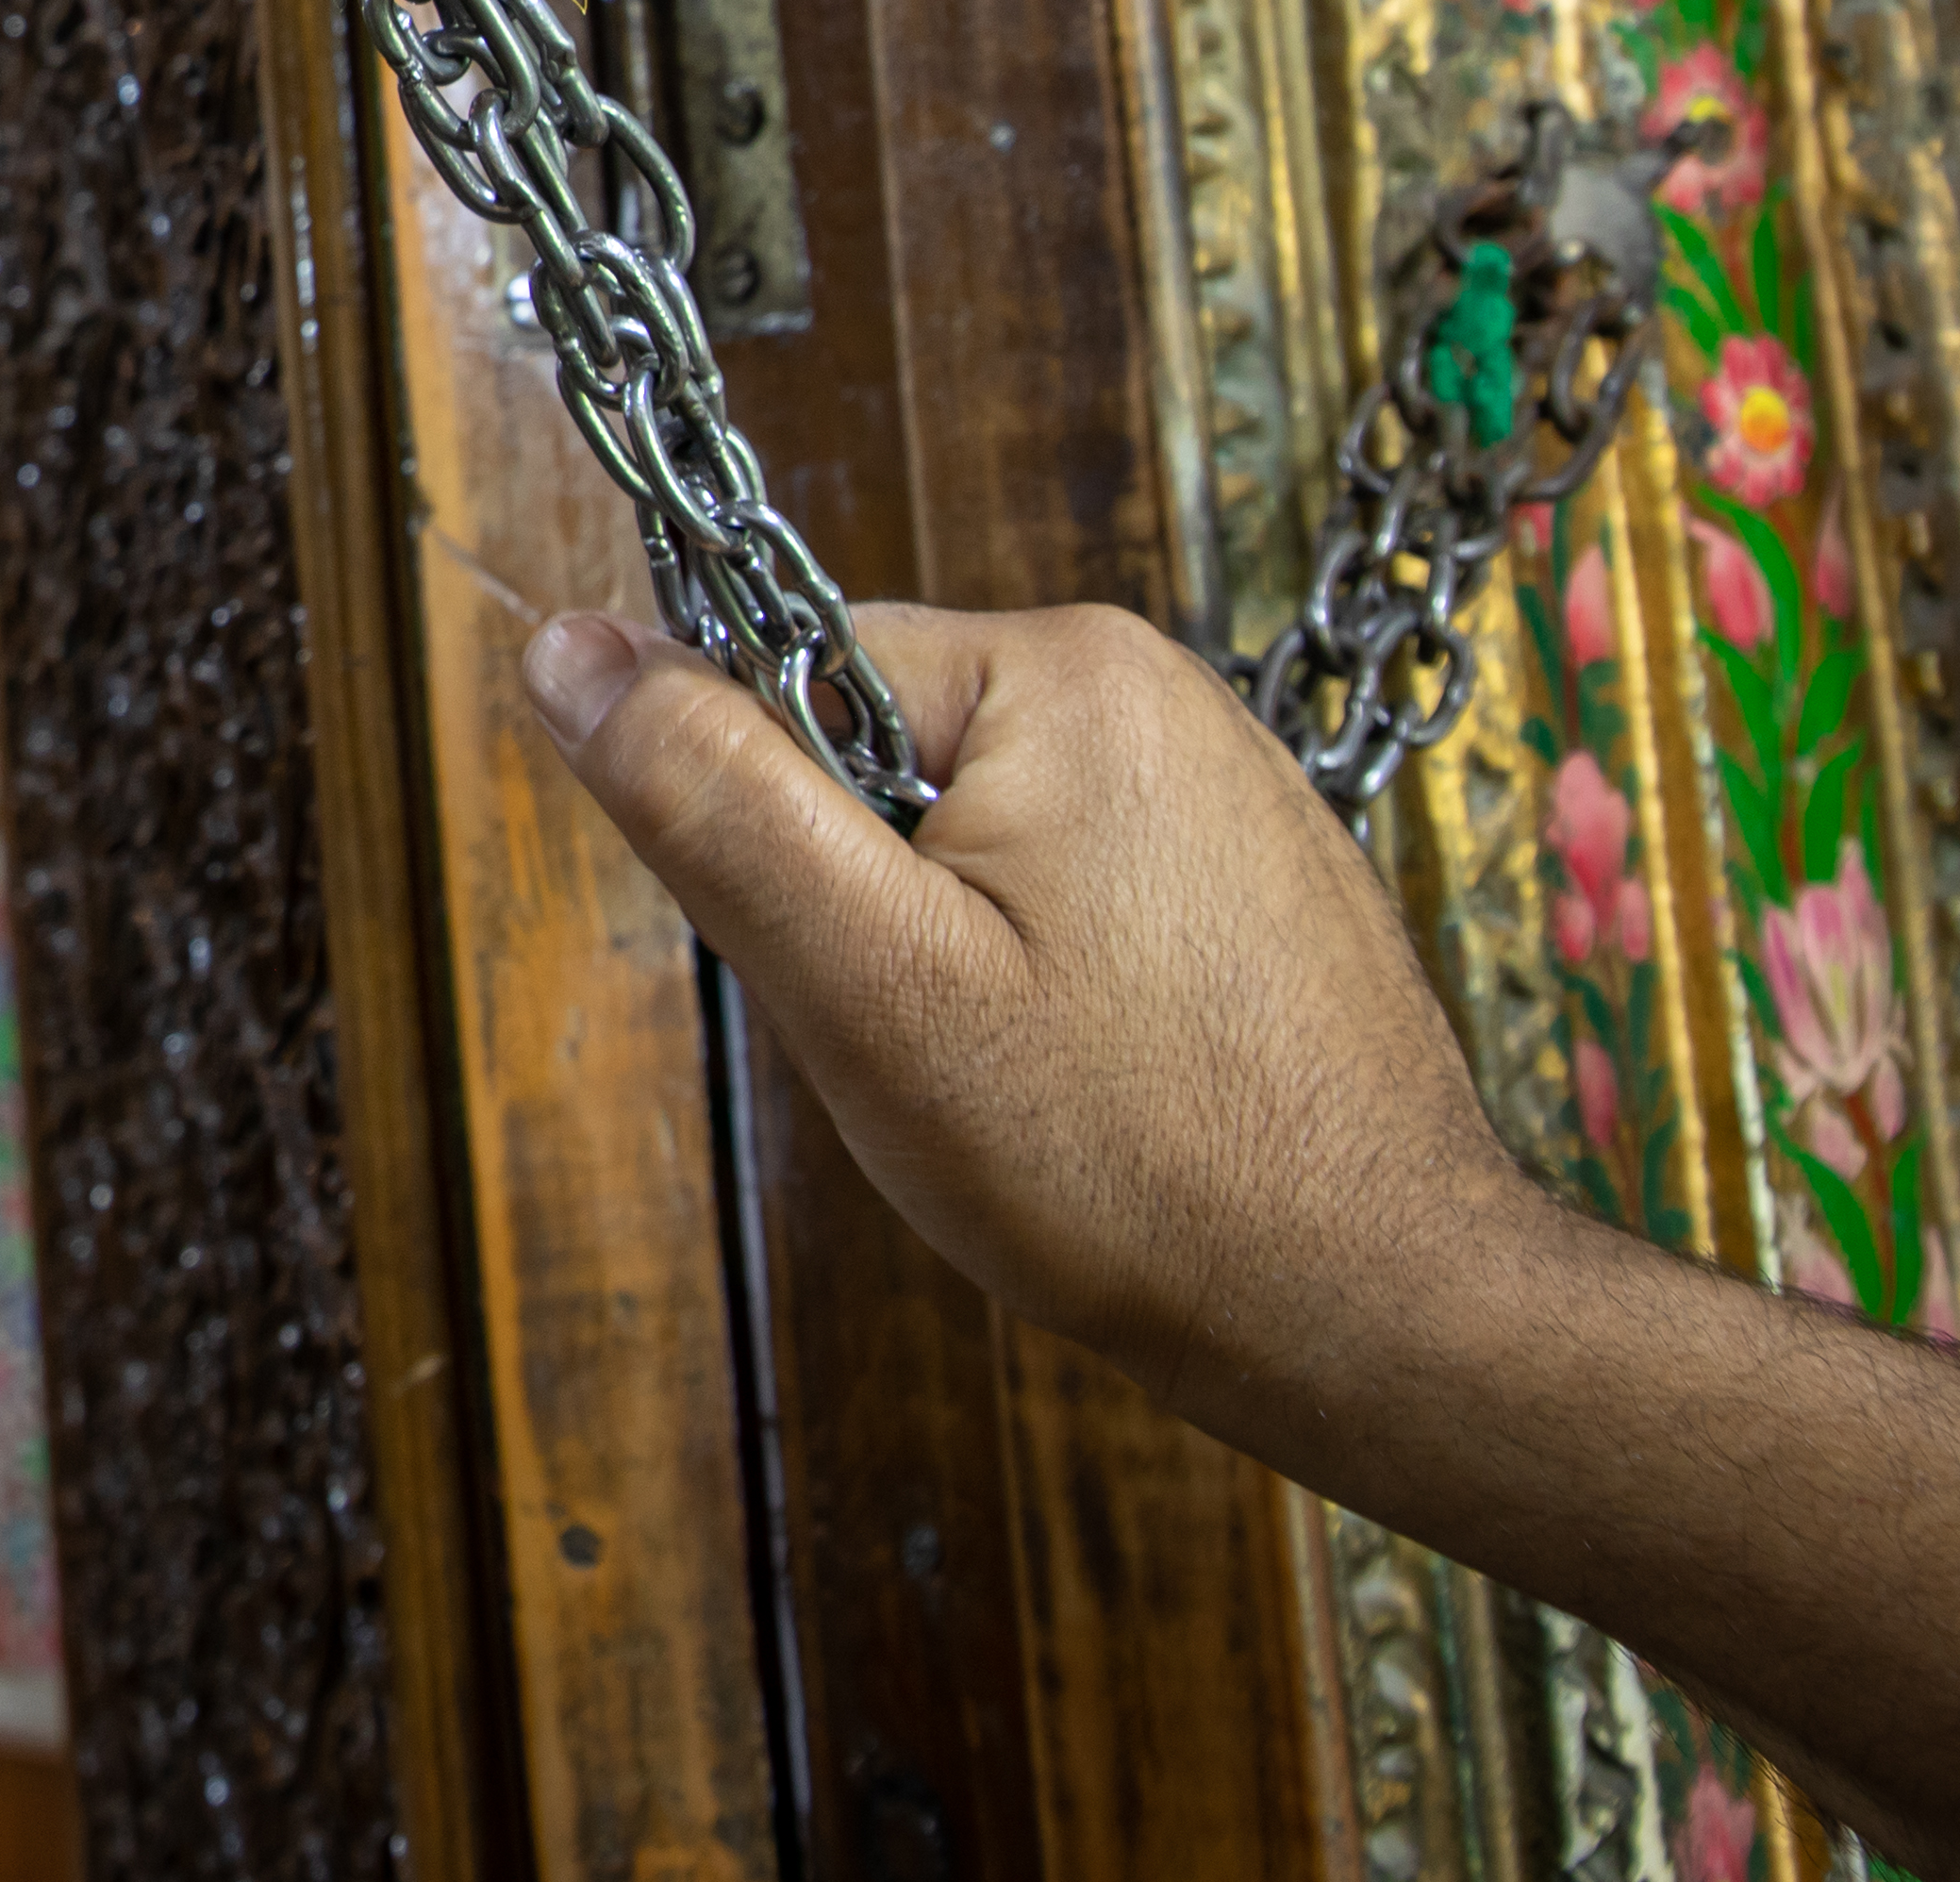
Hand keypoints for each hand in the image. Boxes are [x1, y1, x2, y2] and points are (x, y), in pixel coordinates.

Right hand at [518, 594, 1525, 1444]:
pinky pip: (1072, 892)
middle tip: (952, 1053)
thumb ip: (711, 796)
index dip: (782, 848)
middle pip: (883, 762)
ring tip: (1039, 1085)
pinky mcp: (1258, 874)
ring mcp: (1224, 781)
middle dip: (874, 916)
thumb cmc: (1133, 1167)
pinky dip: (1050, 990)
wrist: (1389, 1317)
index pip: (794, 682)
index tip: (863, 976)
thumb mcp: (870, 986)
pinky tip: (1106, 1089)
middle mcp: (1160, 686)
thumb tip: (569, 643)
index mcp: (1065, 670)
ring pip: (972, 841)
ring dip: (956, 960)